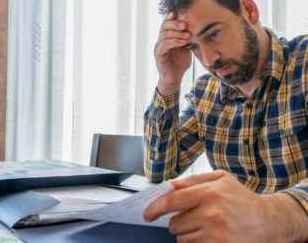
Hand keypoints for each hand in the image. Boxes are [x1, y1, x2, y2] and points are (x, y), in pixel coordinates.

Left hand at [143, 170, 307, 242]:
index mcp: (210, 192)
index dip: (154, 208)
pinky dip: (196, 242)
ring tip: (205, 224)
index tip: (147, 214)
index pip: (171, 202)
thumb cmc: (241, 197)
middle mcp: (212, 214)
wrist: (267, 221)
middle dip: (178, 221)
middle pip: (174, 224)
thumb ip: (193, 180)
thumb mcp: (220, 179)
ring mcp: (217, 235)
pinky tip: (210, 234)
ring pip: (182, 239)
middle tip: (192, 216)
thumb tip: (170, 185)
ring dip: (187, 233)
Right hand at [155, 12, 191, 95]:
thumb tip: (196, 29)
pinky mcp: (159, 54)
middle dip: (175, 24)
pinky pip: (165, 45)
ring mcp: (159, 47)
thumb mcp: (186, 49)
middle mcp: (161, 40)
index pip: (167, 24)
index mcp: (167, 37)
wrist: (174, 78)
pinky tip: (183, 42)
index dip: (172, 18)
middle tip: (185, 24)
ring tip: (188, 34)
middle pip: (165, 27)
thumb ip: (187, 39)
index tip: (181, 14)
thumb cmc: (180, 63)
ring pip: (165, 35)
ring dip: (177, 33)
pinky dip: (174, 42)